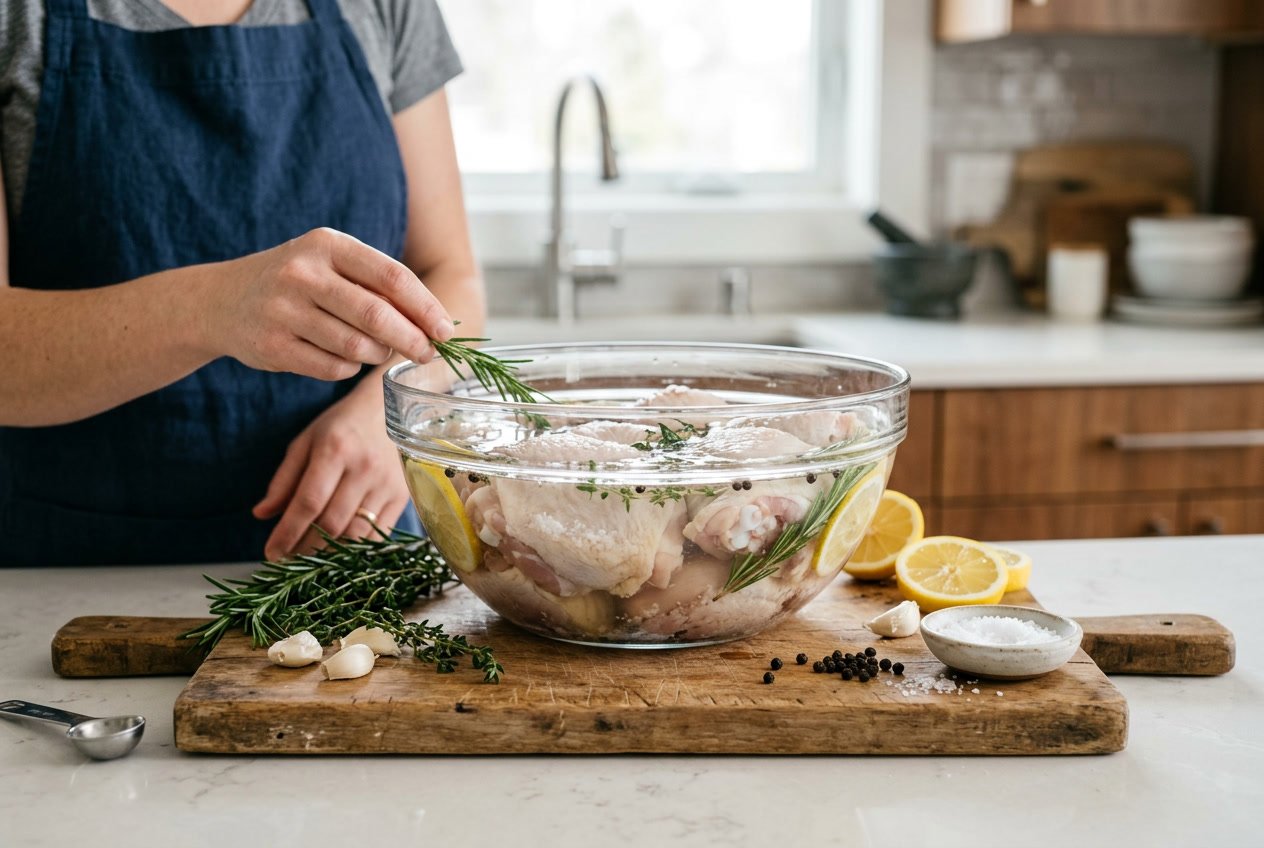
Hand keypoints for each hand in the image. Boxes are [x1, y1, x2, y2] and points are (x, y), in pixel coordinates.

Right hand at [203, 227, 454, 380]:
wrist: (222, 301)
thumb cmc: (298, 282)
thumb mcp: (332, 264)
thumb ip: (377, 286)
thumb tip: (434, 322)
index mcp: (327, 245)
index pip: (392, 277)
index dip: (425, 308)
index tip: (445, 331)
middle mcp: (303, 273)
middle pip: (376, 316)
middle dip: (411, 340)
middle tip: (426, 353)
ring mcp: (283, 310)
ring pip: (356, 346)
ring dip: (377, 355)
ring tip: (376, 350)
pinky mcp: (272, 346)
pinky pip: (332, 368)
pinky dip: (347, 368)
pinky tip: (341, 356)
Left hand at [252, 385, 410, 560]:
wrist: (388, 411)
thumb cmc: (340, 427)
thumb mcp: (305, 443)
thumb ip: (284, 479)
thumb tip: (261, 514)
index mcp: (335, 449)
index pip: (308, 502)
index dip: (288, 532)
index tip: (271, 553)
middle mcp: (364, 468)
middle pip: (332, 523)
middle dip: (305, 549)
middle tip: (288, 560)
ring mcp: (387, 483)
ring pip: (357, 534)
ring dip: (330, 555)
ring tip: (310, 560)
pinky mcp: (403, 495)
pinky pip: (379, 534)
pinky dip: (357, 549)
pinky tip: (339, 552)